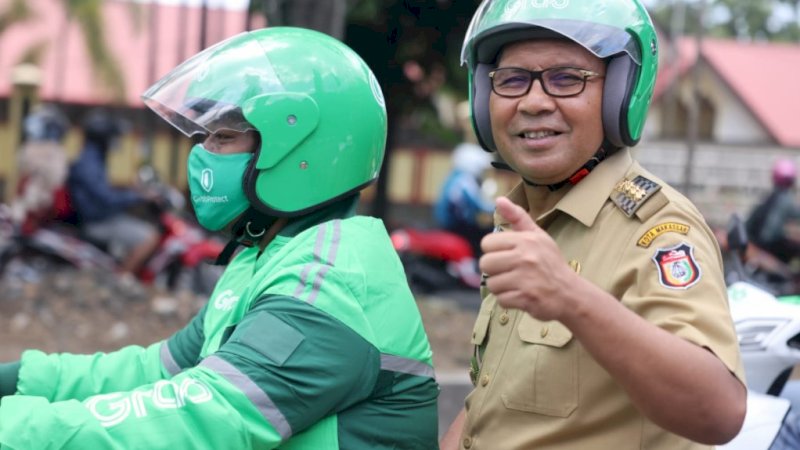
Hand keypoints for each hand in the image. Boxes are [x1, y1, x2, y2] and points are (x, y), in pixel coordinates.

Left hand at [479, 196, 578, 320]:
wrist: (570, 293)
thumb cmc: (550, 262)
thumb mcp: (538, 236)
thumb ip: (517, 217)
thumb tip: (499, 200)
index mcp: (526, 240)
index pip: (487, 243)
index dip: (493, 251)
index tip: (505, 256)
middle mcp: (525, 257)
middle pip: (485, 264)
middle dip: (494, 271)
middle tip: (509, 272)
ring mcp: (526, 278)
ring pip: (492, 283)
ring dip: (501, 287)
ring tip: (516, 284)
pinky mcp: (526, 297)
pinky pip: (501, 300)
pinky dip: (509, 300)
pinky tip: (521, 295)